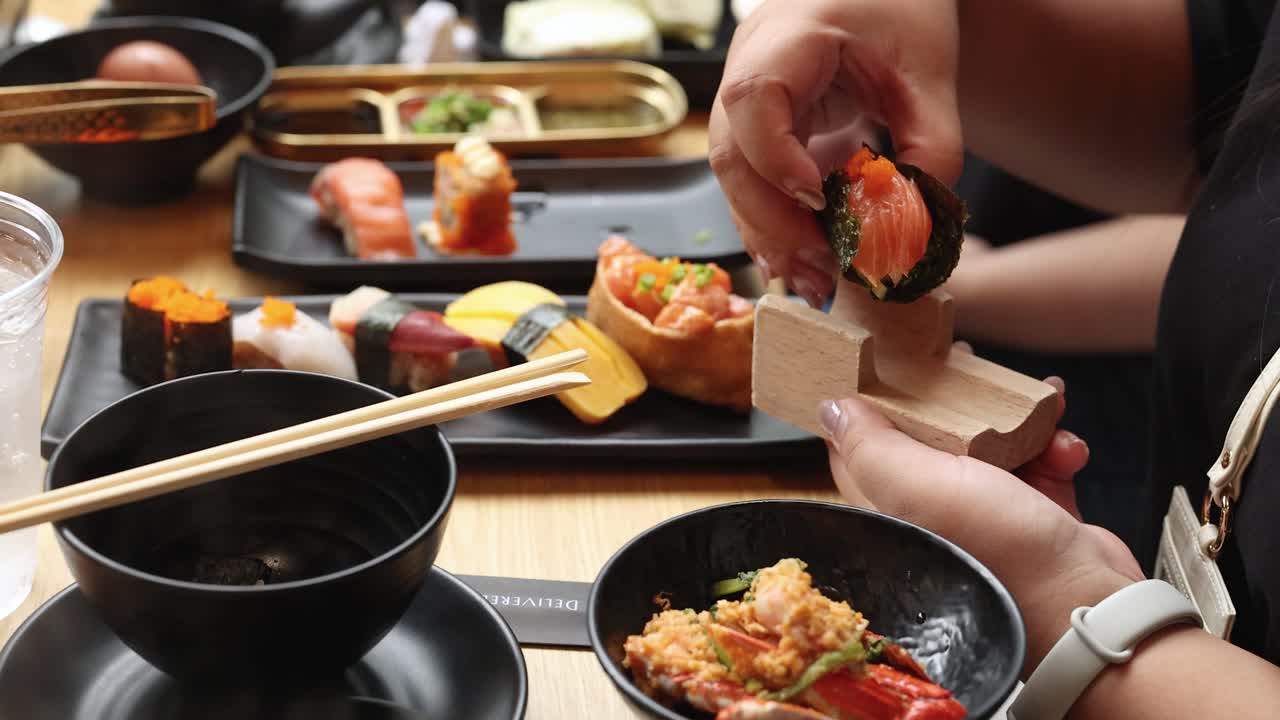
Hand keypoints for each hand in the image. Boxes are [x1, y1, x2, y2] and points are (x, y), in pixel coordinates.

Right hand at [709, 0, 963, 307]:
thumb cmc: (903, 7)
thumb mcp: (930, 71)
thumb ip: (933, 144)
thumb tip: (918, 224)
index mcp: (789, 34)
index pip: (754, 98)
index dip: (775, 158)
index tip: (819, 200)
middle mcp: (749, 65)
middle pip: (730, 152)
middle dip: (770, 220)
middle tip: (819, 268)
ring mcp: (745, 98)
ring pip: (735, 177)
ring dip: (770, 233)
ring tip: (814, 282)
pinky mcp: (758, 127)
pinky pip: (753, 181)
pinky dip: (777, 222)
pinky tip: (805, 259)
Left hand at [820, 380, 1142, 672]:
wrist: (1085, 604)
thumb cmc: (998, 551)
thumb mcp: (918, 485)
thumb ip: (871, 445)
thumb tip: (830, 409)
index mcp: (891, 508)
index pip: (861, 448)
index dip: (867, 405)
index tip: (883, 364)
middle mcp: (932, 511)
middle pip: (928, 436)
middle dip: (952, 400)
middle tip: (967, 364)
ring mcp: (986, 514)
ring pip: (991, 442)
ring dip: (1020, 421)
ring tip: (1039, 408)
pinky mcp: (1035, 515)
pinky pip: (1039, 463)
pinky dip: (1055, 450)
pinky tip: (1067, 450)